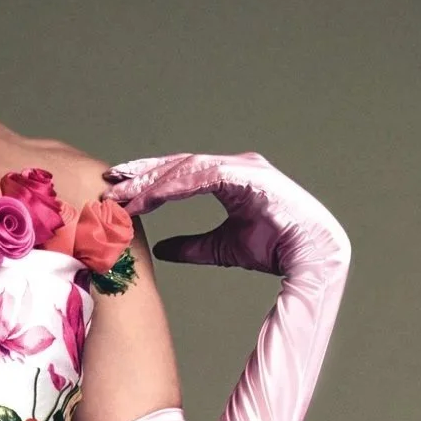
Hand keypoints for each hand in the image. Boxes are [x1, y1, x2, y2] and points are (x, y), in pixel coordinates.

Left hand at [101, 150, 347, 279]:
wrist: (309, 255)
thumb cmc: (272, 248)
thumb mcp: (220, 248)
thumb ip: (190, 246)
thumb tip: (159, 248)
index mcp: (227, 178)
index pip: (179, 174)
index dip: (148, 181)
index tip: (120, 190)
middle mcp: (232, 166)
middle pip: (178, 166)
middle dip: (143, 173)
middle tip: (111, 182)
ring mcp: (241, 167)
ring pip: (186, 168)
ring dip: (153, 180)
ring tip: (125, 193)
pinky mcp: (247, 175)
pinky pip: (202, 176)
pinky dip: (175, 185)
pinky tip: (151, 196)